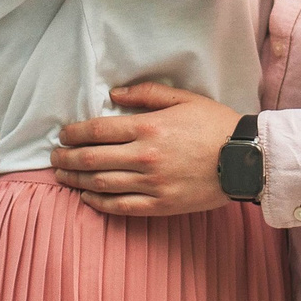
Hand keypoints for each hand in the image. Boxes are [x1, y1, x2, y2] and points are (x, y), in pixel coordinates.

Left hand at [49, 83, 239, 216]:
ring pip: (101, 183)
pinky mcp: (160, 204)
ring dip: (76, 179)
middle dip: (67, 157)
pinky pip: (121, 206)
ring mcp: (152, 183)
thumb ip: (146, 93)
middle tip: (54, 157)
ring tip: (62, 176)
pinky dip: (98, 202)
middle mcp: (145, 156)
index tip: (63, 135)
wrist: (246, 159)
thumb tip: (114, 93)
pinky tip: (87, 197)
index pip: (97, 130)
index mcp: (149, 127)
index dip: (74, 133)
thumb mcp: (184, 98)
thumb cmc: (215, 124)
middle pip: (92, 158)